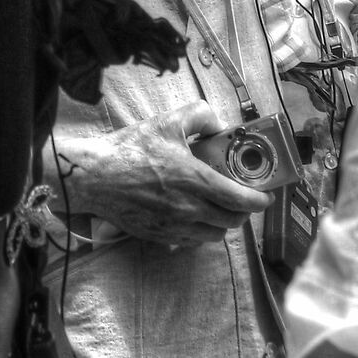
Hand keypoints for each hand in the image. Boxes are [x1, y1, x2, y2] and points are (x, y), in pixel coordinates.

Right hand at [60, 100, 270, 247]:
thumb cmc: (128, 150)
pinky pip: (192, 242)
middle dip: (243, 211)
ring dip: (222, 222)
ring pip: (214, 235)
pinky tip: (193, 215)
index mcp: (195, 180)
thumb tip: (218, 125)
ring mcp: (174, 227)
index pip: (241, 200)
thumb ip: (199, 115)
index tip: (265, 195)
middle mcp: (189, 209)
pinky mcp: (160, 237)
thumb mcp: (166, 122)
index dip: (260, 200)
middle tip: (242, 197)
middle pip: (232, 221)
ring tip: (217, 207)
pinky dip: (200, 231)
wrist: (92, 177)